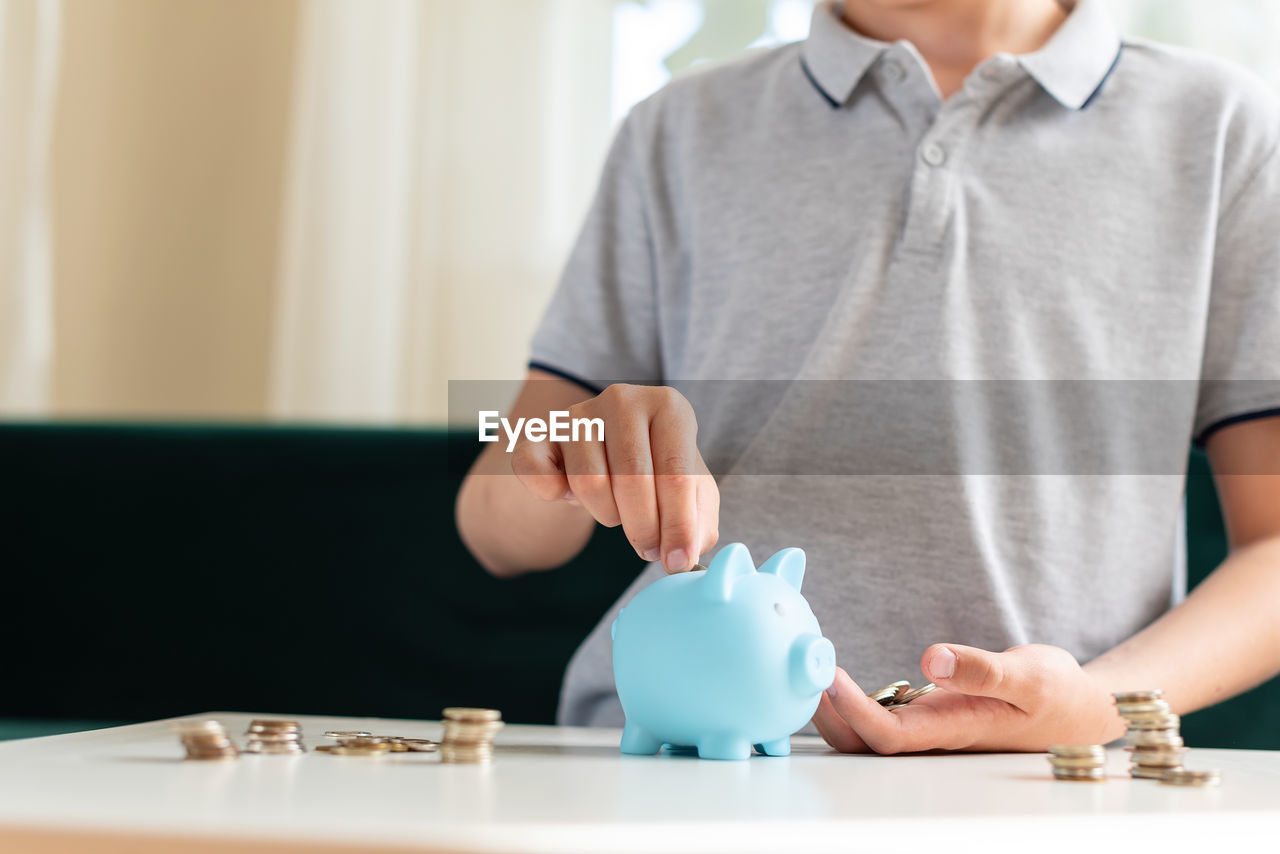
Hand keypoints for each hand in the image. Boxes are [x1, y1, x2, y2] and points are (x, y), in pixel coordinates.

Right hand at [510, 383, 718, 572]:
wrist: (609, 452)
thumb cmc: (657, 471)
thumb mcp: (692, 490)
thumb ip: (700, 522)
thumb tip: (686, 555)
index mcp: (669, 406)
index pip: (677, 473)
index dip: (678, 525)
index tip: (678, 562)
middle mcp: (624, 401)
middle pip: (633, 479)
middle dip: (643, 528)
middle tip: (649, 549)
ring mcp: (579, 414)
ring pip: (590, 483)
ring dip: (608, 514)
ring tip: (618, 511)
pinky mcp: (541, 434)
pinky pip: (538, 472)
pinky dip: (553, 494)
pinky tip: (570, 494)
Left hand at [813, 643, 1126, 752]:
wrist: (1085, 708)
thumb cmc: (1060, 693)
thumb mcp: (1030, 674)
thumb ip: (982, 668)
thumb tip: (931, 659)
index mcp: (955, 731)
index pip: (890, 736)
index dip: (853, 712)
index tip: (826, 676)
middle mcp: (935, 735)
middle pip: (865, 742)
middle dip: (825, 714)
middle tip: (795, 671)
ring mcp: (931, 727)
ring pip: (868, 732)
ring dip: (832, 708)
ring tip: (802, 669)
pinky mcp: (931, 713)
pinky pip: (881, 714)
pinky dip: (852, 697)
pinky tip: (832, 672)